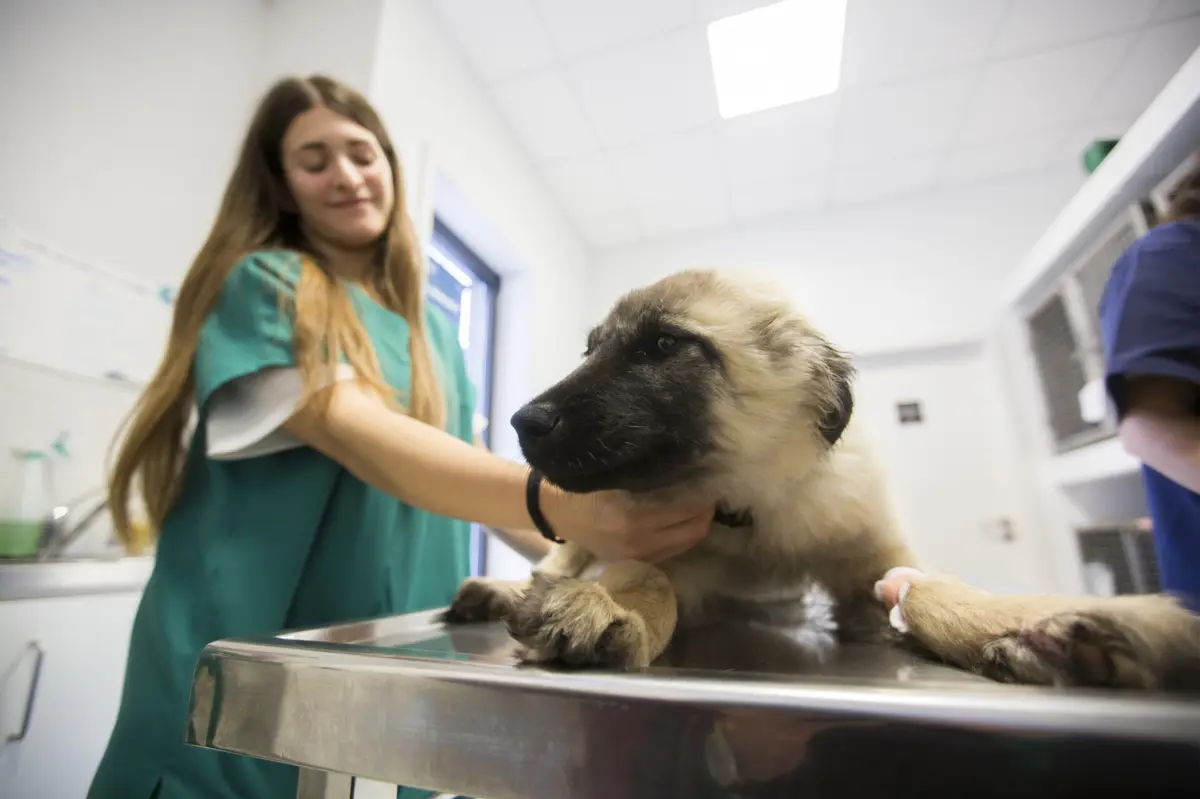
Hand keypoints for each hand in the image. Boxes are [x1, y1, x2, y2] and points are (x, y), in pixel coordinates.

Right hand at [541, 483, 714, 561]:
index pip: (687, 507)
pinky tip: (681, 518)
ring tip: (698, 502)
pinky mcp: (635, 562)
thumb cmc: (584, 485)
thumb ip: (651, 477)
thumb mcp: (615, 475)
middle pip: (695, 529)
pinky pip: (673, 551)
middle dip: (707, 508)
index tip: (710, 473)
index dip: (704, 491)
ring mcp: (637, 556)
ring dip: (698, 522)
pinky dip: (683, 534)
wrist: (555, 511)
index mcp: (631, 516)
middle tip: (708, 488)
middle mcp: (638, 541)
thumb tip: (691, 468)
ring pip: (688, 542)